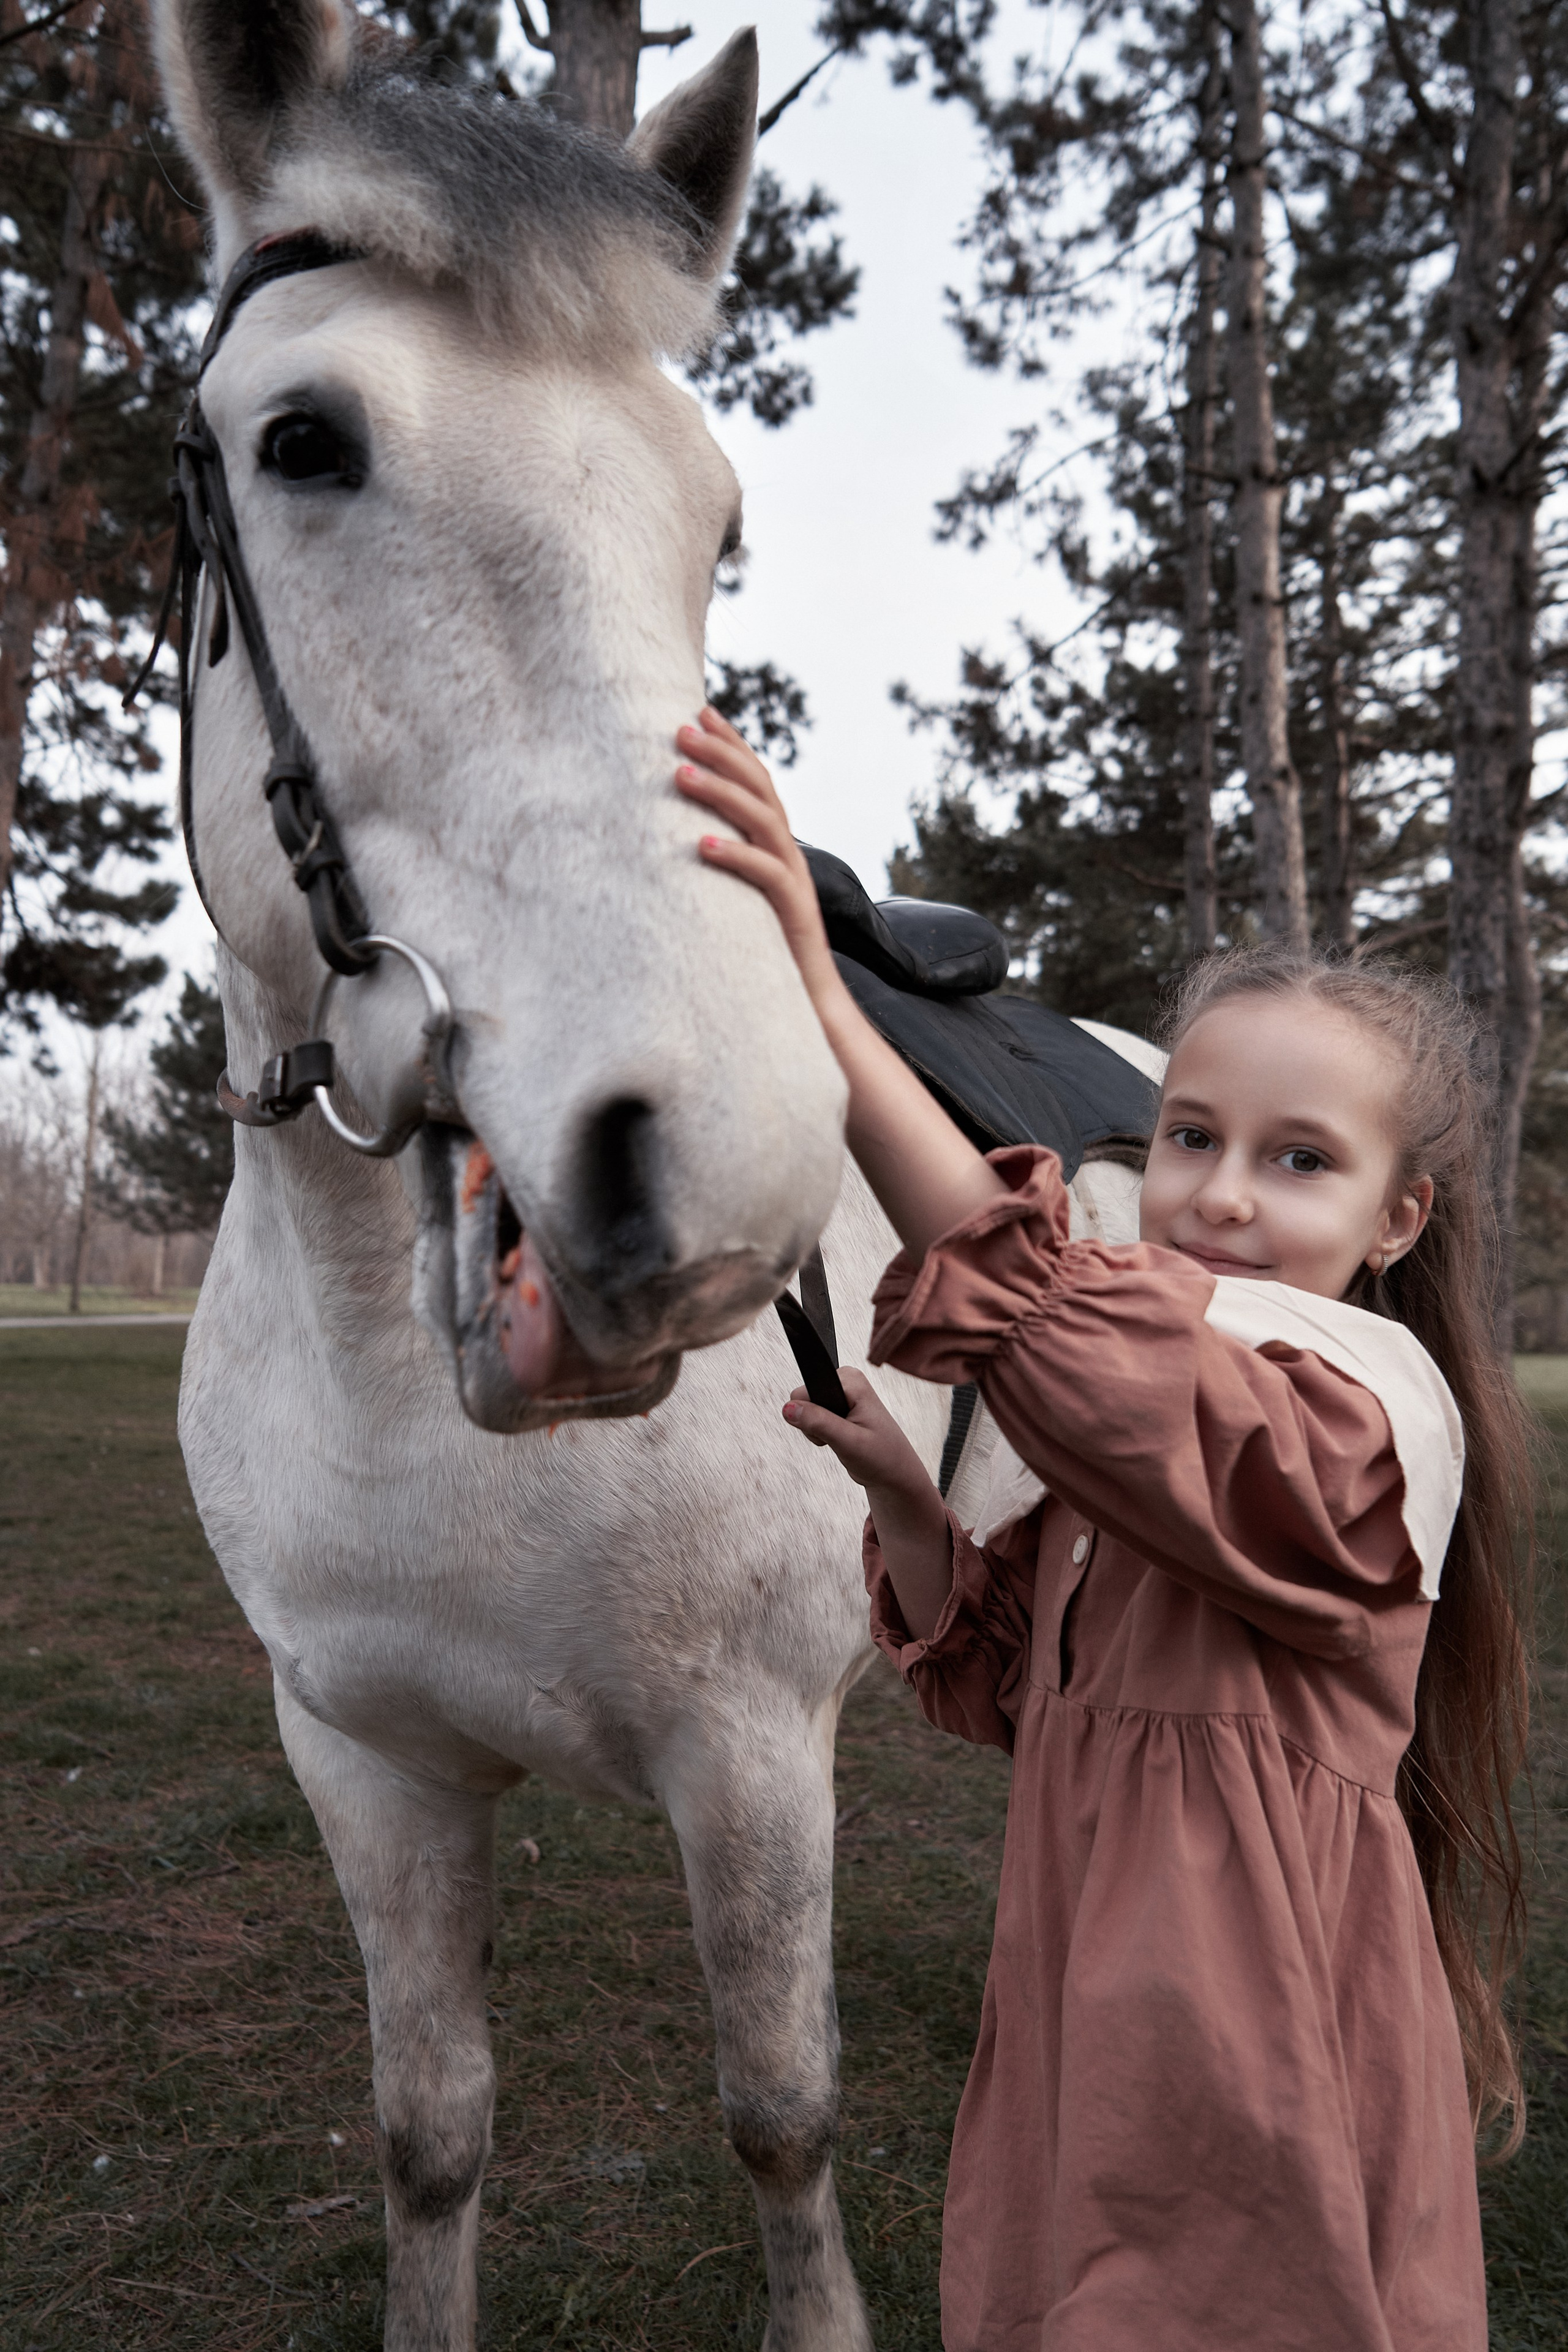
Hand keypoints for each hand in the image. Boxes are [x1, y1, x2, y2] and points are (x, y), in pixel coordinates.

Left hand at [674, 708, 846, 1018]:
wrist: (809, 1002)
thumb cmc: (763, 949)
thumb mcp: (735, 894)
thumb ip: (721, 861)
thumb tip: (672, 835)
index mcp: (775, 842)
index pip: (756, 779)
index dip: (731, 742)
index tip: (697, 710)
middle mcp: (787, 851)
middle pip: (759, 787)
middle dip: (721, 753)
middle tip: (680, 729)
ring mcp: (793, 878)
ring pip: (761, 821)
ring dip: (719, 794)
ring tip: (679, 774)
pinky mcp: (792, 910)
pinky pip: (766, 875)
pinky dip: (735, 856)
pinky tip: (702, 846)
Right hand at [782, 1365, 924, 1489]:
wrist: (894, 1473)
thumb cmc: (882, 1457)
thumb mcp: (849, 1442)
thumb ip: (818, 1423)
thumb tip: (788, 1408)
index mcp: (853, 1382)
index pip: (806, 1390)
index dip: (811, 1414)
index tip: (832, 1428)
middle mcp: (847, 1382)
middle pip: (804, 1398)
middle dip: (814, 1423)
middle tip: (839, 1437)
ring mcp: (842, 1395)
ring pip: (805, 1409)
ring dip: (817, 1430)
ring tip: (842, 1440)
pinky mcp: (837, 1407)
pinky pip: (811, 1417)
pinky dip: (819, 1433)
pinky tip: (839, 1439)